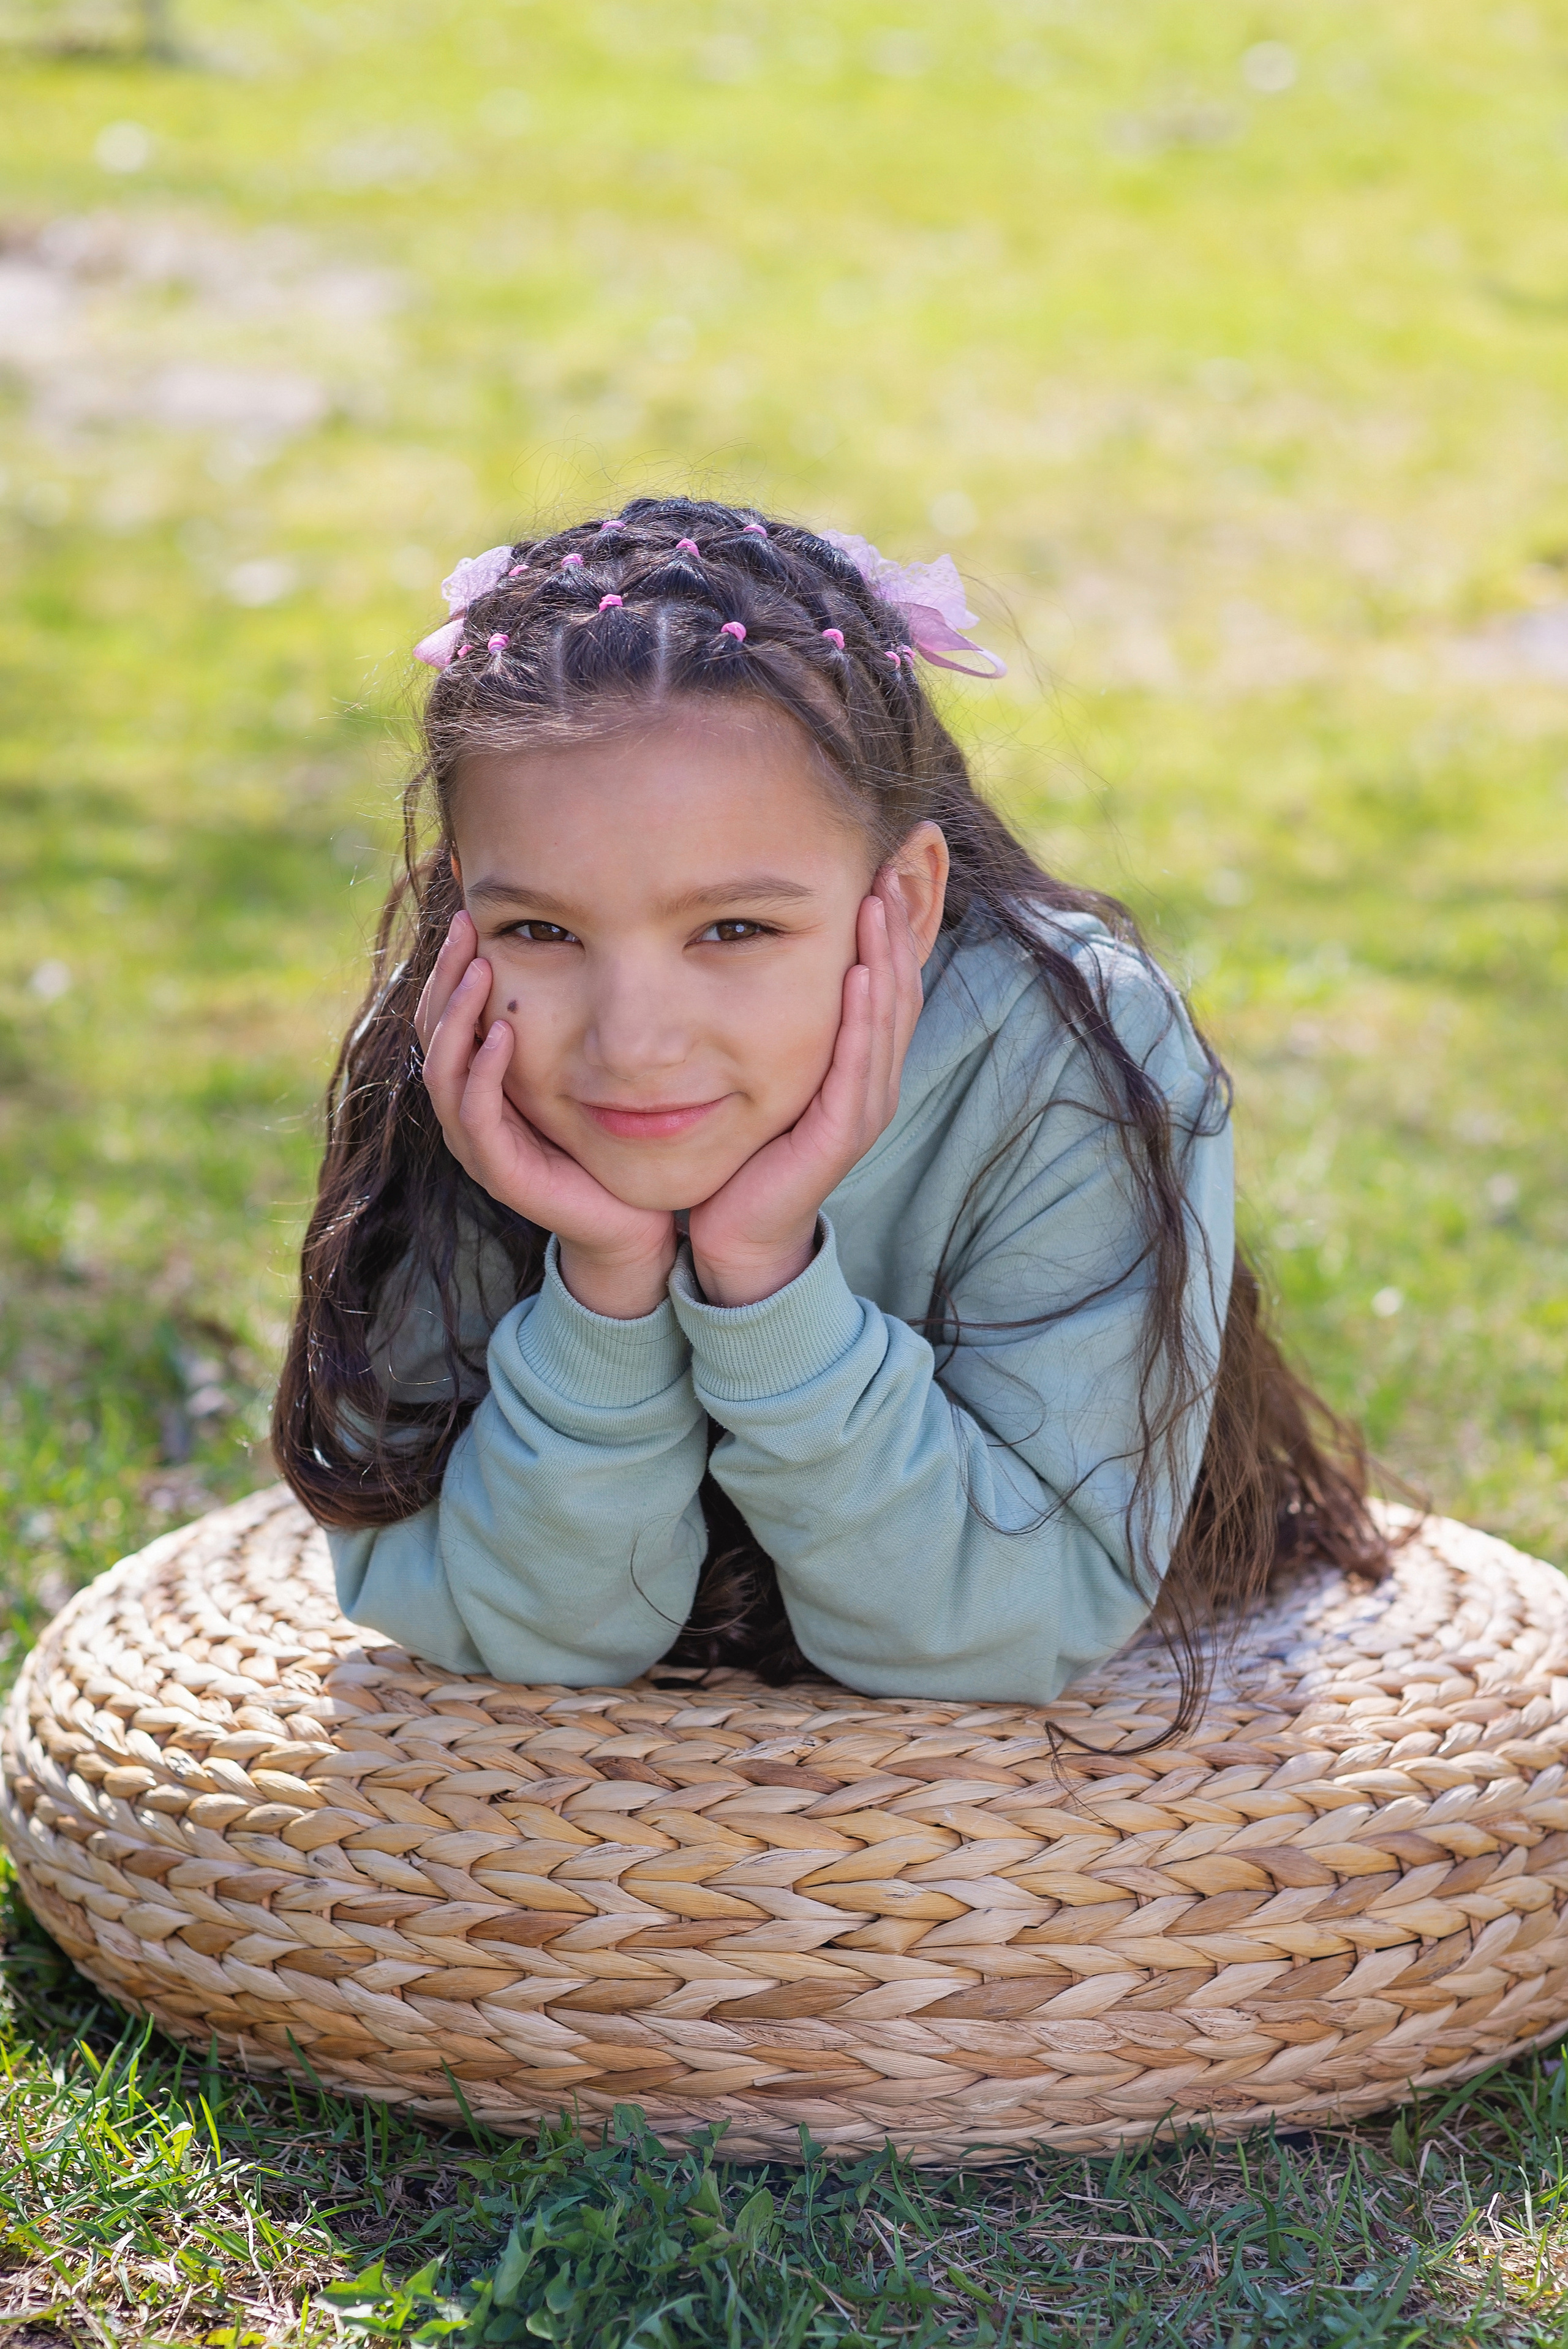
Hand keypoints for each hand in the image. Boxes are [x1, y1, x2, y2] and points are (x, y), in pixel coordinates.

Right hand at [415, 912, 676, 1317]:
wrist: (626, 1223)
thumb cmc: (603, 1145)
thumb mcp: (576, 1073)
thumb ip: (558, 1026)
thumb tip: (571, 952)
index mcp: (477, 1086)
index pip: (443, 1017)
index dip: (449, 966)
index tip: (469, 914)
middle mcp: (467, 1112)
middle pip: (431, 1034)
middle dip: (446, 977)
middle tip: (466, 926)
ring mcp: (478, 1145)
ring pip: (444, 1071)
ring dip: (459, 1016)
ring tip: (481, 969)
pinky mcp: (501, 1172)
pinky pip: (477, 1115)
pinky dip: (485, 1072)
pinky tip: (502, 1034)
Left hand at [687, 868, 924, 1307]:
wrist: (733, 1229)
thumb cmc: (745, 1146)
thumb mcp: (763, 1065)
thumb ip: (772, 1015)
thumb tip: (755, 942)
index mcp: (859, 1062)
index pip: (887, 977)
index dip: (893, 921)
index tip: (885, 860)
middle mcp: (872, 1081)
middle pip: (899, 987)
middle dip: (899, 923)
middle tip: (895, 860)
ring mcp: (863, 1109)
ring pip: (887, 1020)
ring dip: (888, 956)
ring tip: (881, 900)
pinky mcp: (842, 1136)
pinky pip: (860, 1067)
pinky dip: (864, 1019)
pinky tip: (862, 974)